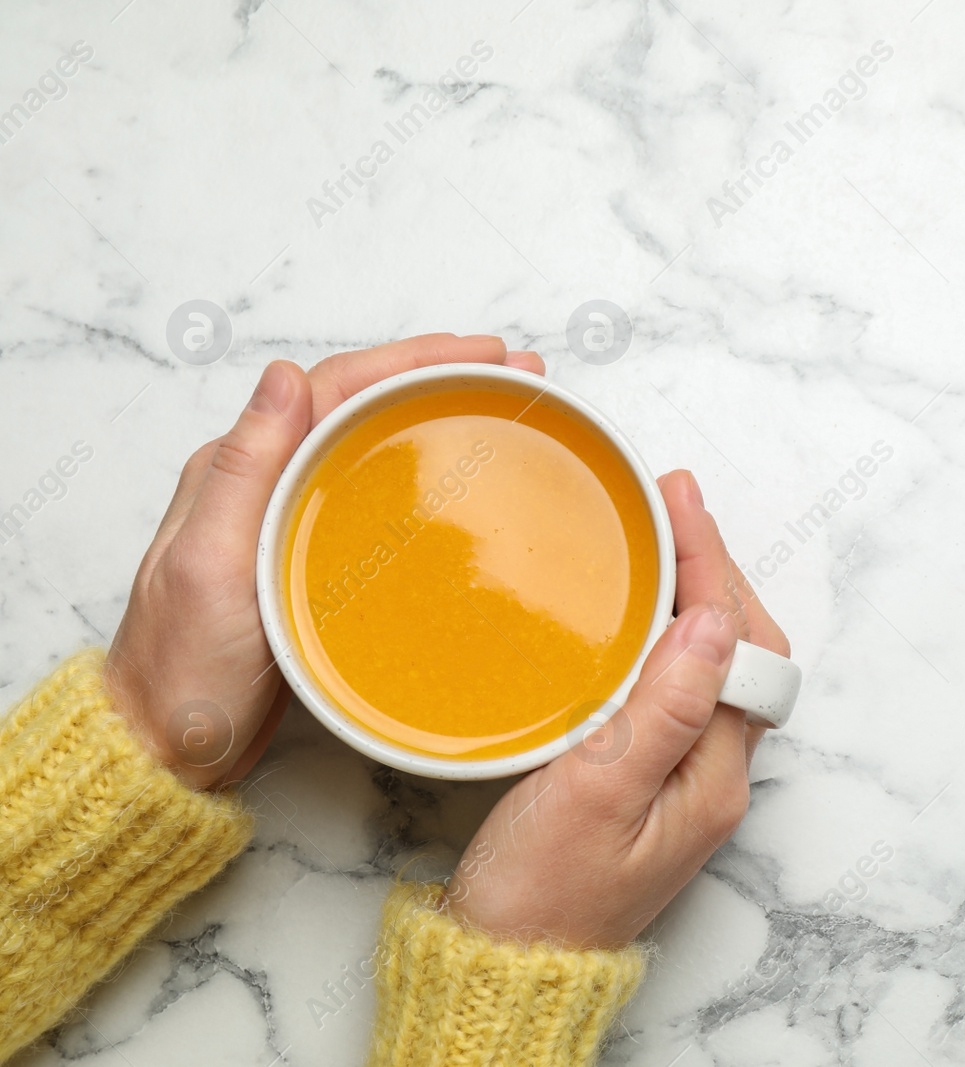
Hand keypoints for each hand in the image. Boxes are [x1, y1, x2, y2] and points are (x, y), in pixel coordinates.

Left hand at [104, 334, 545, 789]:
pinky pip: (375, 494)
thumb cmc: (181, 672)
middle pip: (362, 402)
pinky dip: (424, 472)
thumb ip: (244, 470)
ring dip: (438, 414)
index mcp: (238, 469)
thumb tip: (284, 375)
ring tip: (507, 407)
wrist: (167, 749)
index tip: (484, 353)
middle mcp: (265, 481)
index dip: (414, 359)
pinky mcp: (312, 558)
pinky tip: (462, 483)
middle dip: (441, 376)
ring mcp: (289, 518)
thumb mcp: (209, 567)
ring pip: (372, 442)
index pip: (336, 386)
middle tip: (518, 372)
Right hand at [445, 470, 789, 948]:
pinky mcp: (650, 778)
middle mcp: (714, 771)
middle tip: (669, 504)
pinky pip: (677, 684)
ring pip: (711, 661)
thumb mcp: (596, 796)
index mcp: (715, 774)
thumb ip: (662, 709)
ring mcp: (686, 775)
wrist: (506, 965)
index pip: (736, 641)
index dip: (711, 563)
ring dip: (692, 595)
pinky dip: (661, 633)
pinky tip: (631, 612)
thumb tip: (710, 620)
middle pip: (740, 645)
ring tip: (656, 536)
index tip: (678, 502)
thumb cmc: (541, 894)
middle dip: (713, 568)